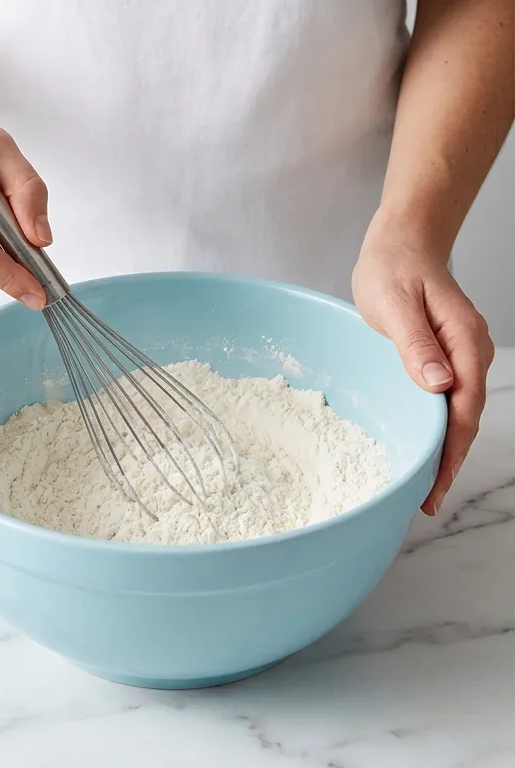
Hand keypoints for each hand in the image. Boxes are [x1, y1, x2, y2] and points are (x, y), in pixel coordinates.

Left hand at [353, 233, 494, 515]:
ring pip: (456, 414)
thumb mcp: (395, 304)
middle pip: (464, 420)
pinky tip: (420, 447)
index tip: (433, 486)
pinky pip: (446, 400)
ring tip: (422, 487)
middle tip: (425, 502)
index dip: (449, 452)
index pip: (463, 411)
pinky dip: (435, 428)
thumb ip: (416, 344)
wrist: (403, 242)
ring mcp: (461, 356)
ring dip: (442, 450)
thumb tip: (440, 385)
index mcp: (464, 343)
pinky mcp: (445, 357)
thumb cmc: (394, 268)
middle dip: (447, 463)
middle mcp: (470, 353)